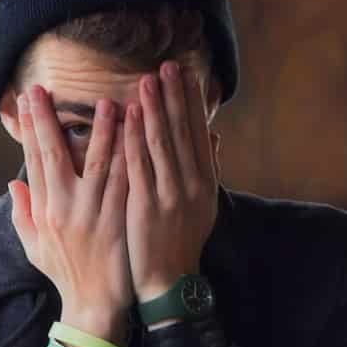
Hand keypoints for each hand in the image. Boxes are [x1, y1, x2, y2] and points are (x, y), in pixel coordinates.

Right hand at [9, 84, 133, 343]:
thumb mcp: (34, 247)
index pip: (33, 160)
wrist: (94, 306)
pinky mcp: (117, 221)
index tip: (26, 100)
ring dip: (102, 130)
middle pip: (53, 155)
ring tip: (107, 101)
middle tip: (45, 89)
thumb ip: (22, 214)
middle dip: (47, 120)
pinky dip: (131, 155)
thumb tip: (13, 184)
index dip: (29, 128)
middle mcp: (64, 209)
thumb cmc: (66, 274)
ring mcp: (91, 215)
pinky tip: (137, 135)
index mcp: (44, 211)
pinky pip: (125, 181)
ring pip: (97, 163)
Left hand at [125, 60, 218, 300]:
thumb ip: (207, 169)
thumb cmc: (181, 242)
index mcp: (205, 182)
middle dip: (175, 96)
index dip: (193, 102)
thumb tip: (214, 136)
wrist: (168, 281)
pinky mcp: (147, 206)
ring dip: (155, 109)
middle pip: (183, 132)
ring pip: (163, 143)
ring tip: (148, 80)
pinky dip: (136, 137)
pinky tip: (131, 115)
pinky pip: (141, 165)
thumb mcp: (203, 205)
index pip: (199, 133)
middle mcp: (192, 185)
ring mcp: (170, 195)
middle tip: (168, 65)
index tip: (186, 74)